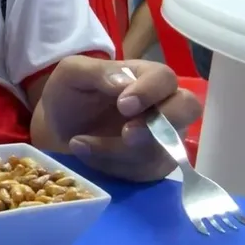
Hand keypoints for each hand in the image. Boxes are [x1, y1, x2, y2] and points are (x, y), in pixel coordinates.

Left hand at [41, 57, 202, 181]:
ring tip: (80, 142)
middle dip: (160, 125)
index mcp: (145, 76)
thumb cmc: (70, 95)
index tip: (124, 104)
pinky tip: (85, 152)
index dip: (150, 92)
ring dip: (121, 151)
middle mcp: (163, 105)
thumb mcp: (72, 74)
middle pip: (188, 109)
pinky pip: (146, 172)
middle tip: (128, 134)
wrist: (57, 129)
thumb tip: (125, 83)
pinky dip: (113, 166)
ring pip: (165, 148)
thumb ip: (99, 72)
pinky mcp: (153, 165)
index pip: (165, 79)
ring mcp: (163, 138)